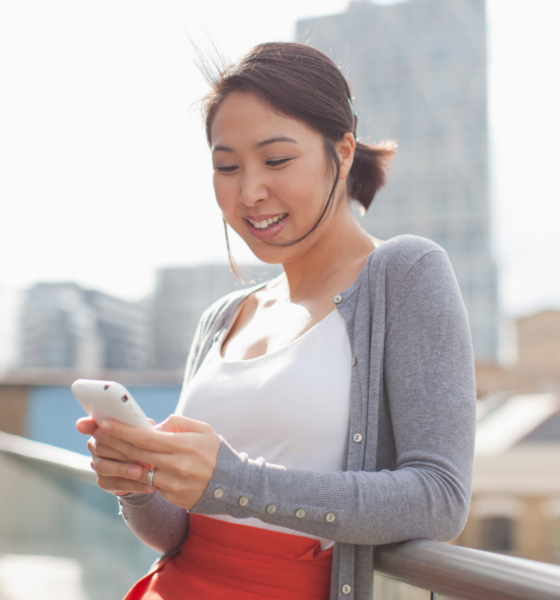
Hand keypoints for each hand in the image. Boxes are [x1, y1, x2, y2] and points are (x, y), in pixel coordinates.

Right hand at [76, 417, 155, 495]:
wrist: (148, 467)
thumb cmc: (149, 441)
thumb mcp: (149, 430)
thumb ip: (145, 426)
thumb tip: (152, 426)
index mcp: (105, 428)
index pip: (91, 424)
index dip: (88, 424)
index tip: (89, 425)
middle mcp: (97, 446)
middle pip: (100, 446)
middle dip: (116, 448)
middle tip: (131, 450)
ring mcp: (99, 464)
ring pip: (105, 467)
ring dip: (124, 469)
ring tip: (142, 471)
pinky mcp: (106, 481)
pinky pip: (116, 485)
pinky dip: (134, 485)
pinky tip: (150, 486)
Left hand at [84, 415, 220, 509]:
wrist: (232, 484)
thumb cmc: (215, 451)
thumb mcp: (202, 429)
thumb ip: (177, 423)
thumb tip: (152, 426)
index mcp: (184, 446)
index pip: (145, 438)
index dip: (123, 431)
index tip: (105, 423)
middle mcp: (177, 466)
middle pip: (136, 454)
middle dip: (113, 443)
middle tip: (96, 433)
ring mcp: (174, 485)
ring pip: (139, 472)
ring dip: (119, 461)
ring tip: (105, 450)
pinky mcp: (173, 497)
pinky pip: (150, 484)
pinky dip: (137, 475)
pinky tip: (126, 467)